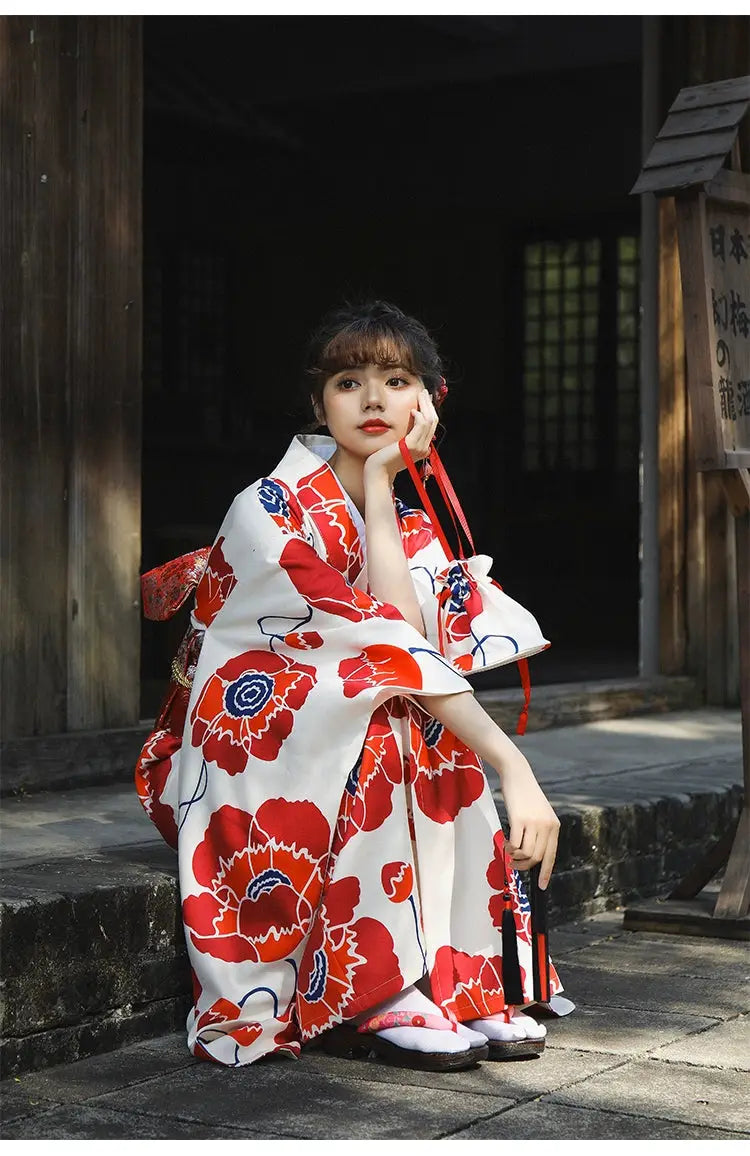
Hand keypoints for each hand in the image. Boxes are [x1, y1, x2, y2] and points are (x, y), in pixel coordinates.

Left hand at [364, 388, 437, 484]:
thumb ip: (407, 437)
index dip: (430, 410)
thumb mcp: (399, 446)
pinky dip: (418, 416)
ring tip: (419, 395)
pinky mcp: (411, 446)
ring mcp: (419, 448)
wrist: (378, 471)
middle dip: (429, 404)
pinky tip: (412, 410)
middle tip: (424, 392)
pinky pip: (421, 425)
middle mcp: (424, 449)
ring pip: (429, 421)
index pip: (431, 426)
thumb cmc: (384, 458)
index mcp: (423, 449)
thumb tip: (411, 421)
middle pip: (433, 421)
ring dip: (425, 405)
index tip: (425, 399)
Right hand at [497, 758, 559, 889]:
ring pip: (526, 853)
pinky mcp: (519, 819)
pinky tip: (505, 842)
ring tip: (509, 850)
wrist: (517, 774)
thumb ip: (540, 831)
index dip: (546, 872)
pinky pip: (515, 844)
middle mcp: (547, 826)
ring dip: (515, 857)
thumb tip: (532, 855)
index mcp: (554, 826)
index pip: (551, 855)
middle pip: (537, 857)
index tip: (542, 886)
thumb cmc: (526, 794)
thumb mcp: (539, 813)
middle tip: (514, 864)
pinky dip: (509, 848)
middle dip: (525, 866)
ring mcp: (533, 823)